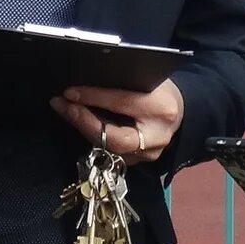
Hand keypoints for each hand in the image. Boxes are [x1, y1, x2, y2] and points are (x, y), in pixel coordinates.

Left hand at [54, 79, 182, 164]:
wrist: (182, 114)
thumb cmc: (161, 92)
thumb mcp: (149, 81)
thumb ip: (124, 84)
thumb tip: (87, 80)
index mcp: (161, 108)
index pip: (123, 103)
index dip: (94, 97)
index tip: (70, 92)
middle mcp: (157, 136)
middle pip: (115, 138)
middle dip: (84, 122)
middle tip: (62, 105)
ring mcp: (148, 154)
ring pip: (109, 148)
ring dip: (83, 128)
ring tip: (65, 110)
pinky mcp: (139, 163)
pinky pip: (110, 152)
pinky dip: (93, 136)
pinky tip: (79, 122)